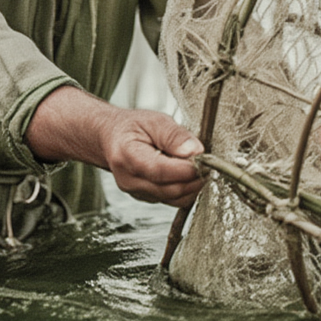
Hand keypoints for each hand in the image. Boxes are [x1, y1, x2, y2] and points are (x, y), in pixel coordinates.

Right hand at [25, 86, 205, 206]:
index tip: (205, 159)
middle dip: (194, 178)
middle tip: (208, 163)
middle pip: (169, 189)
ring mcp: (136, 192)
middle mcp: (128, 179)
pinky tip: (188, 174)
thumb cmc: (133, 127)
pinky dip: (185, 190)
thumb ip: (175, 135)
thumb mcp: (154, 120)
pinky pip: (172, 200)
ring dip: (192, 186)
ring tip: (199, 166)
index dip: (186, 169)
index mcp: (126, 156)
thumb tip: (194, 151)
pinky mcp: (146, 198)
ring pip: (174, 198)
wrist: (113, 138)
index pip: (160, 170)